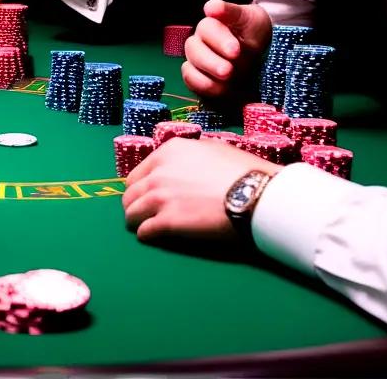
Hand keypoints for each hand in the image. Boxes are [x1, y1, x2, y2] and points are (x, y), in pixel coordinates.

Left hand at [123, 138, 281, 242]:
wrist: (256, 194)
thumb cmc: (242, 171)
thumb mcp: (212, 150)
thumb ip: (190, 157)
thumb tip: (186, 164)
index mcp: (168, 152)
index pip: (137, 174)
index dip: (141, 187)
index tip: (146, 197)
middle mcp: (158, 172)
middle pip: (130, 194)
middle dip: (135, 204)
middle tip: (143, 215)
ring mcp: (160, 197)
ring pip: (132, 213)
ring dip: (138, 221)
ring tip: (146, 227)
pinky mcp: (168, 221)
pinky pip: (145, 231)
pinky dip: (147, 235)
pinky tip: (153, 237)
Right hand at [183, 0, 272, 97]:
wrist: (262, 49)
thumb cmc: (253, 31)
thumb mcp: (251, 19)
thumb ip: (232, 12)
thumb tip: (210, 8)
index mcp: (212, 23)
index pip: (207, 28)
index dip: (219, 40)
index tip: (235, 50)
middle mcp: (200, 41)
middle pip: (193, 48)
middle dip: (211, 61)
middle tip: (228, 71)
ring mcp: (197, 59)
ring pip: (189, 66)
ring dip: (207, 74)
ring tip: (227, 79)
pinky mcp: (198, 77)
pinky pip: (191, 81)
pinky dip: (204, 86)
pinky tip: (222, 88)